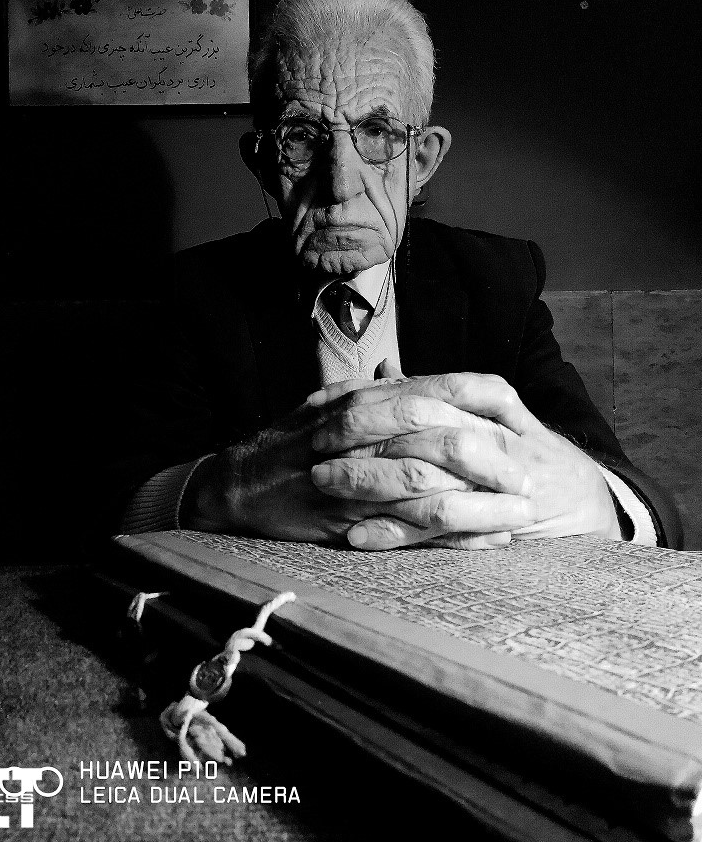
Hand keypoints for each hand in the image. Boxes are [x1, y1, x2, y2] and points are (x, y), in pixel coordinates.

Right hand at [186, 370, 536, 544]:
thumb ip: (367, 389)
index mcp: (362, 399)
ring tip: (519, 514)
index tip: (517, 418)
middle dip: (490, 459)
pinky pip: (406, 527)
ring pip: (428, 484)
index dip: (478, 403)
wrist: (238, 482)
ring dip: (480, 501)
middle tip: (531, 477)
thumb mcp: (326, 404)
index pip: (433, 389)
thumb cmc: (288, 443)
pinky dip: (449, 536)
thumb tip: (396, 366)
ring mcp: (353, 474)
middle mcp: (361, 431)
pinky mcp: (345, 516)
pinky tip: (483, 542)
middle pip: (439, 437)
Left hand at [308, 370, 620, 549]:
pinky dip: (393, 532)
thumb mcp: (488, 412)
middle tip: (315, 446)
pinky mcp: (491, 527)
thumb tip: (383, 367)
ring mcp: (492, 483)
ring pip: (421, 478)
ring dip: (368, 481)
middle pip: (415, 427)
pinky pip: (435, 530)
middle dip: (360, 435)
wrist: (585, 502)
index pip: (417, 395)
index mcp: (487, 401)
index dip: (367, 402)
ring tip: (324, 485)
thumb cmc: (524, 453)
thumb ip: (436, 392)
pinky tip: (355, 534)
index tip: (323, 408)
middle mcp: (490, 436)